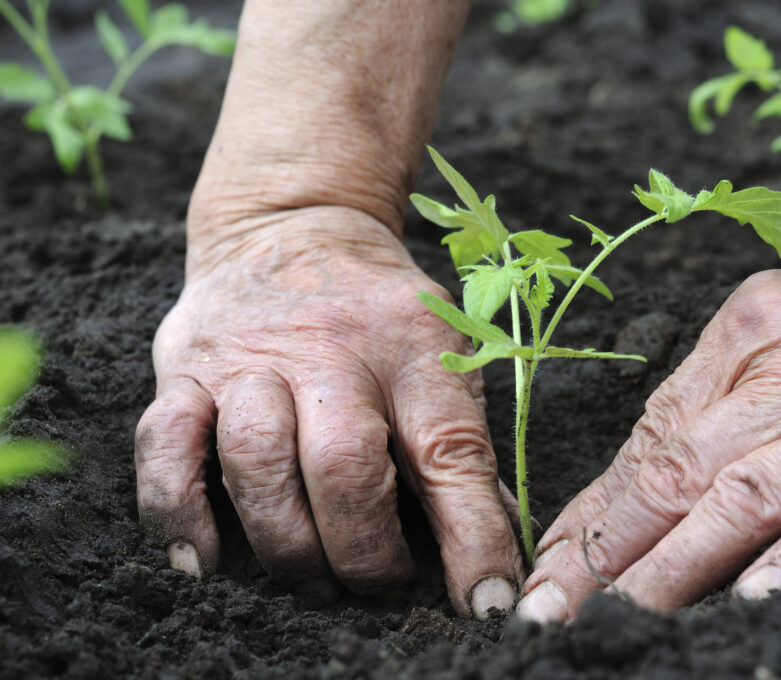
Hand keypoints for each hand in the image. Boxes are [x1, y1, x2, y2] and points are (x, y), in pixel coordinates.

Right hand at [134, 206, 522, 617]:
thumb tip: (495, 546)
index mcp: (412, 347)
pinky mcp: (185, 370)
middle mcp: (330, 350)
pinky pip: (165, 446)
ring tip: (314, 580)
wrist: (293, 225)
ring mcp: (249, 359)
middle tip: (380, 586)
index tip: (488, 603)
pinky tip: (206, 560)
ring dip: (287, 543)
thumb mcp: (440, 352)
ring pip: (256, 461)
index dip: (473, 537)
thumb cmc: (379, 311)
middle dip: (364, 550)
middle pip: (344, 465)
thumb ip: (460, 443)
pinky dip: (179, 513)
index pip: (451, 451)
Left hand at [517, 189, 780, 621]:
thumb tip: (621, 497)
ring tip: (625, 618)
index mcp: (739, 337)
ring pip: (744, 495)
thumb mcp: (777, 334)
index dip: (591, 514)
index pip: (647, 442)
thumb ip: (707, 407)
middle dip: (607, 552)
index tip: (548, 568)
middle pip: (677, 471)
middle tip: (552, 611)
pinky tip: (756, 597)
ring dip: (677, 565)